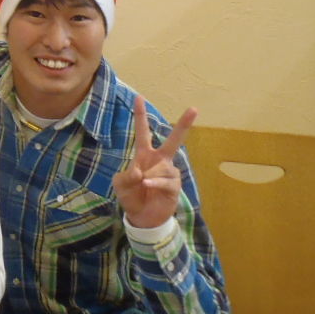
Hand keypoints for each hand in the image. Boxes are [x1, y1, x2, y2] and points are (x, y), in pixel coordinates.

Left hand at [112, 96, 197, 228]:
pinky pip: (167, 180)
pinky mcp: (175, 186)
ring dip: (150, 174)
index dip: (140, 115)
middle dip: (184, 124)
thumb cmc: (131, 195)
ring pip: (163, 166)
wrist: (141, 217)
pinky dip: (156, 181)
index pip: (142, 131)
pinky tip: (148, 183)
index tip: (139, 97)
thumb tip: (140, 171)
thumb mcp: (120, 184)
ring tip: (143, 183)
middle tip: (194, 109)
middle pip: (174, 139)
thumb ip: (125, 176)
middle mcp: (160, 160)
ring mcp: (169, 172)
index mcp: (144, 154)